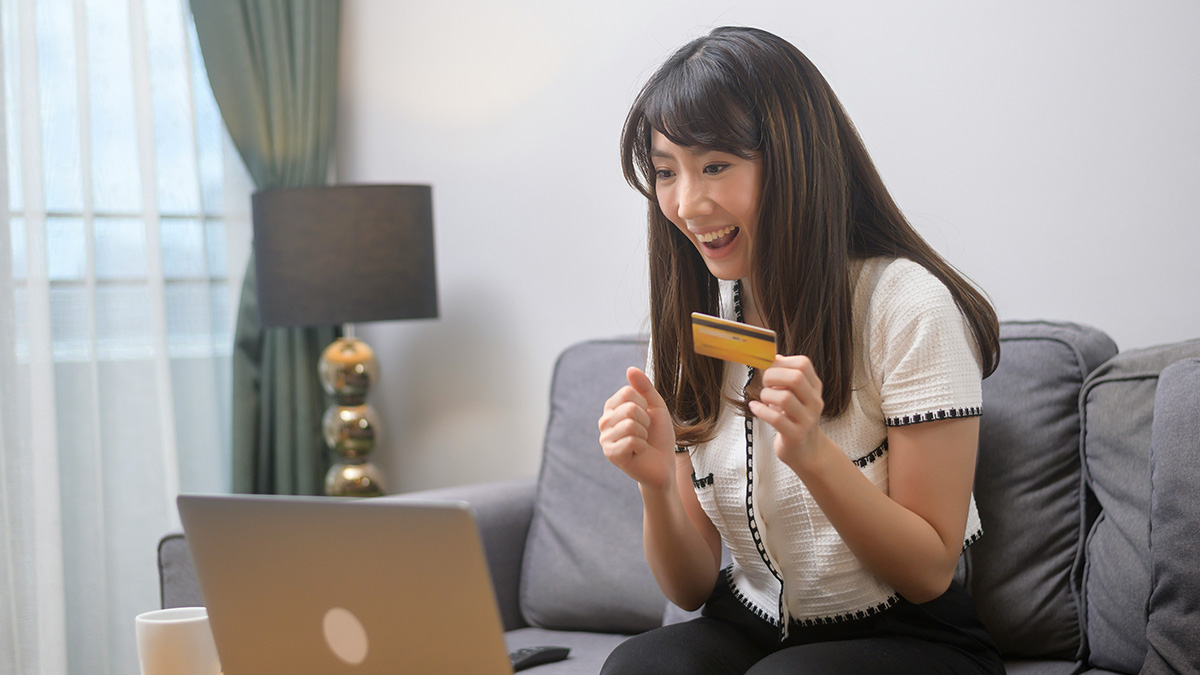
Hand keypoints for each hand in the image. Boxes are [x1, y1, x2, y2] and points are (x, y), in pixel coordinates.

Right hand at [598, 367, 677, 490]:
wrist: (663, 463)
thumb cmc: (658, 435)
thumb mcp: (656, 406)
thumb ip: (644, 387)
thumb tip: (630, 369)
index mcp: (613, 407)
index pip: (627, 392)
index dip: (644, 404)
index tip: (646, 416)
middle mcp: (604, 421)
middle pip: (629, 408)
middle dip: (645, 421)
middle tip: (645, 432)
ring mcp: (605, 438)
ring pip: (630, 425)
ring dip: (644, 434)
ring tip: (641, 442)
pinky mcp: (610, 454)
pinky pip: (631, 441)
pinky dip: (642, 446)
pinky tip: (638, 452)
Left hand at [748, 355, 830, 472]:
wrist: (807, 451)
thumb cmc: (796, 420)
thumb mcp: (797, 395)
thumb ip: (787, 377)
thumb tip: (774, 357)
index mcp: (814, 388)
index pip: (803, 364)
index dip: (782, 362)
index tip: (770, 368)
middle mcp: (814, 402)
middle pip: (796, 378)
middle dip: (773, 376)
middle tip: (765, 383)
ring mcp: (807, 419)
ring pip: (785, 398)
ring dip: (766, 395)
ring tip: (762, 398)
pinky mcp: (796, 435)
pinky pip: (776, 419)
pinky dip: (761, 411)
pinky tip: (755, 408)